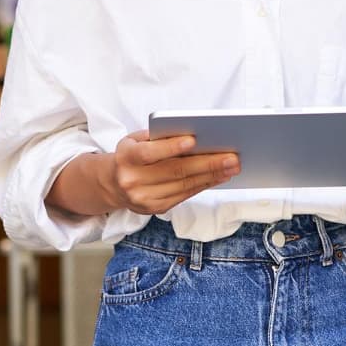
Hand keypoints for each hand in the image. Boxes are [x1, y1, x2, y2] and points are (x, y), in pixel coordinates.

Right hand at [100, 130, 239, 214]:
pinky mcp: (155, 208)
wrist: (113, 183)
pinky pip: (184, 195)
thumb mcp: (135, 140)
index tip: (193, 140)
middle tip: (231, 157)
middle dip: (206, 164)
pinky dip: (204, 185)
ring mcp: (144, 198)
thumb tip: (194, 137)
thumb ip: (158, 137)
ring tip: (232, 167)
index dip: (171, 147)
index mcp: (126, 158)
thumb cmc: (131, 154)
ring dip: (212, 176)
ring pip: (184, 186)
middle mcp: (133, 181)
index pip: (149, 153)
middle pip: (174, 171)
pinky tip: (219, 177)